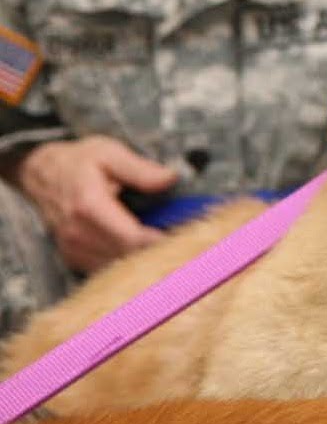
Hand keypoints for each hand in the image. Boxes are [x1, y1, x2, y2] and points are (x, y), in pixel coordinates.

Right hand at [17, 137, 173, 272]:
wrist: (42, 173)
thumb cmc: (78, 162)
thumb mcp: (110, 153)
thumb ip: (140, 169)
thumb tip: (170, 178)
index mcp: (89, 207)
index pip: (132, 238)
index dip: (161, 242)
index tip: (187, 238)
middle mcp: (78, 233)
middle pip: (127, 257)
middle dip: (158, 252)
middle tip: (188, 245)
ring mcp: (73, 248)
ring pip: (116, 268)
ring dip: (143, 261)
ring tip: (170, 249)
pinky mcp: (73, 257)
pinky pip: (104, 270)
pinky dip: (127, 264)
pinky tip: (145, 252)